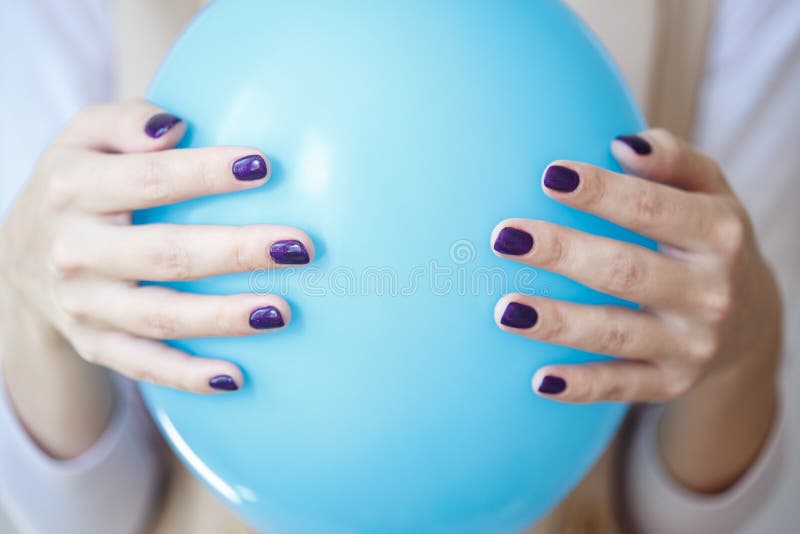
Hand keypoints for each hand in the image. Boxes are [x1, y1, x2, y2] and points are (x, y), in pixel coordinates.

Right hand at [0, 100, 313, 393]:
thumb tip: (176, 128)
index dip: (206, 173)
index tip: (264, 166)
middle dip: (235, 251)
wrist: (17, 256)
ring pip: (160, 316)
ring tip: (281, 312)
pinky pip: (143, 365)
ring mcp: (84, 304)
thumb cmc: (77, 184)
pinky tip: (236, 377)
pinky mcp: (95, 343)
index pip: (149, 179)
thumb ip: (126, 121)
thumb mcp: (84, 136)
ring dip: (222, 318)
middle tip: (299, 247)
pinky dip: (187, 376)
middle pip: (165, 253)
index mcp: (75, 188)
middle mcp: (75, 249)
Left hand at [490, 128, 780, 403]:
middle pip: (626, 272)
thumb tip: (623, 144)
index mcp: (718, 234)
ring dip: (560, 324)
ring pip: (616, 334)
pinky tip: (540, 380)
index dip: (602, 193)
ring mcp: (691, 344)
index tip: (549, 176)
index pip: (654, 209)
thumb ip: (674, 161)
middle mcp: (710, 292)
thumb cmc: (706, 241)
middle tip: (504, 238)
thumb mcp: (709, 194)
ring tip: (506, 310)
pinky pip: (621, 387)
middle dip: (563, 253)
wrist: (750, 322)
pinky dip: (582, 387)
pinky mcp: (671, 382)